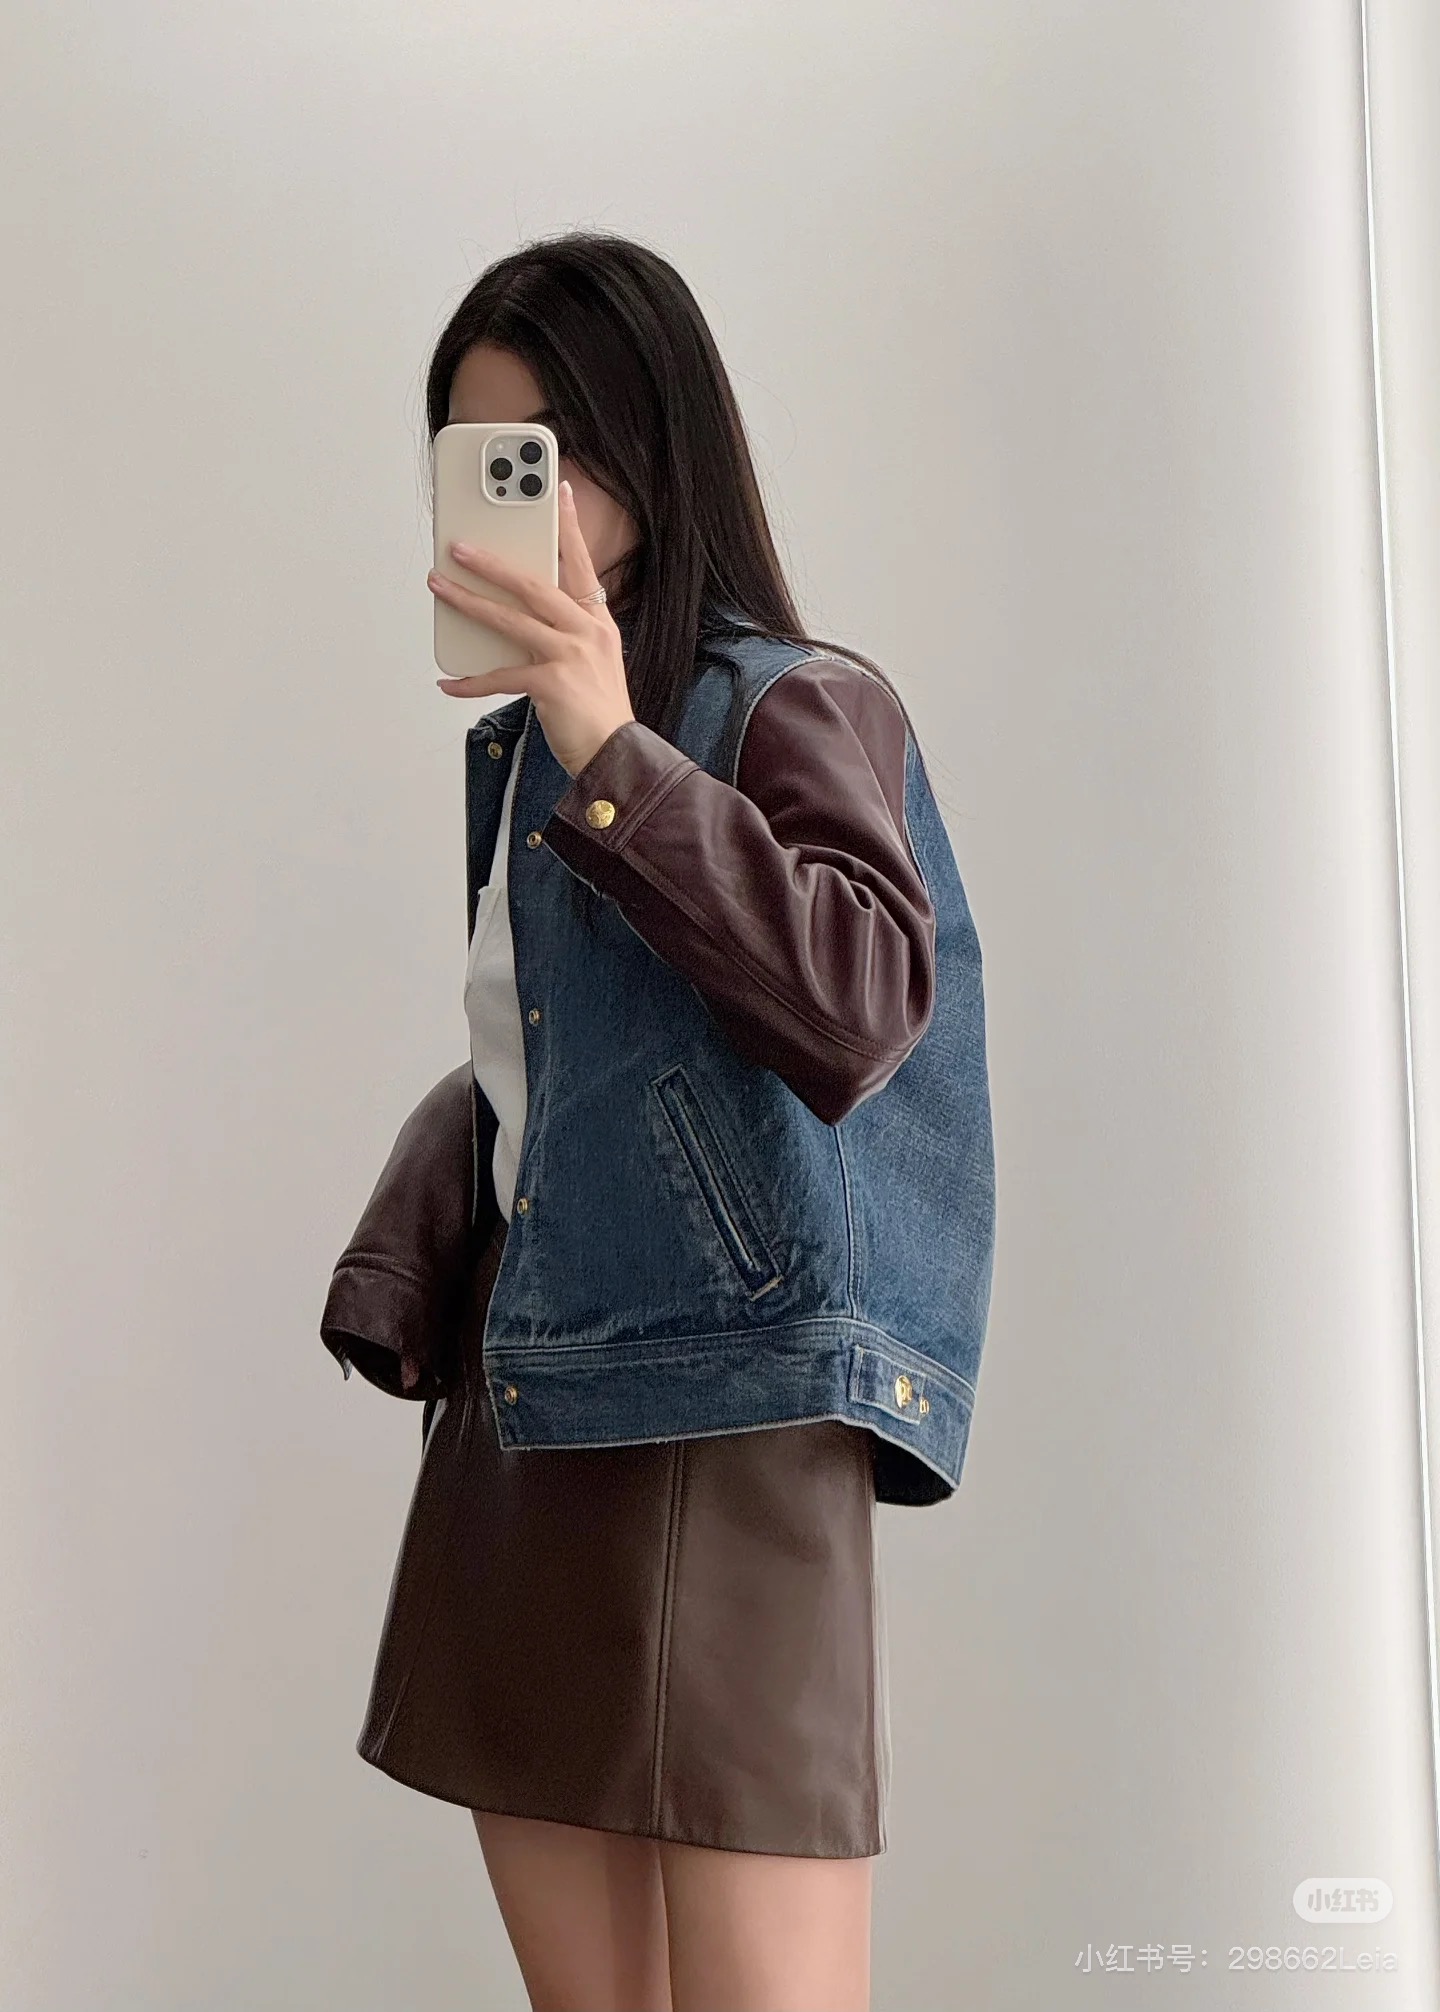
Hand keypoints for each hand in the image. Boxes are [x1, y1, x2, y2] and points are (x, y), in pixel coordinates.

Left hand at [428, 480, 635, 778]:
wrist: (616, 754)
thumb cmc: (600, 714)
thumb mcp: (591, 663)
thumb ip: (562, 636)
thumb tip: (514, 621)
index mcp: (598, 622)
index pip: (581, 564)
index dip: (569, 527)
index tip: (559, 492)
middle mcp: (587, 631)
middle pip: (534, 584)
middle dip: (493, 562)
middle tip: (460, 546)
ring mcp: (570, 655)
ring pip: (510, 619)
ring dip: (470, 601)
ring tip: (440, 586)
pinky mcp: (551, 683)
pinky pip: (500, 675)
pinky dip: (471, 681)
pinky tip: (449, 682)